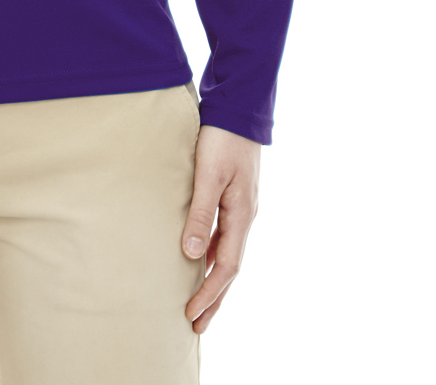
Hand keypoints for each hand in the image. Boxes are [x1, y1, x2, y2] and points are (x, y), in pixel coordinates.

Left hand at [181, 123, 260, 332]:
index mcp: (241, 216)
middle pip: (230, 268)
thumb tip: (190, 255)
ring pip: (227, 254)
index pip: (226, 268)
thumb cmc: (221, 138)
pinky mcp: (234, 198)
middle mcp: (245, 217)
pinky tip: (198, 259)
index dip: (209, 294)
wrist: (239, 109)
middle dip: (214, 298)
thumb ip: (200, 213)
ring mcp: (241, 209)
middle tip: (196, 326)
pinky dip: (212, 256)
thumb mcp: (208, 175)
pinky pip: (224, 237)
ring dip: (213, 280)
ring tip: (197, 302)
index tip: (190, 315)